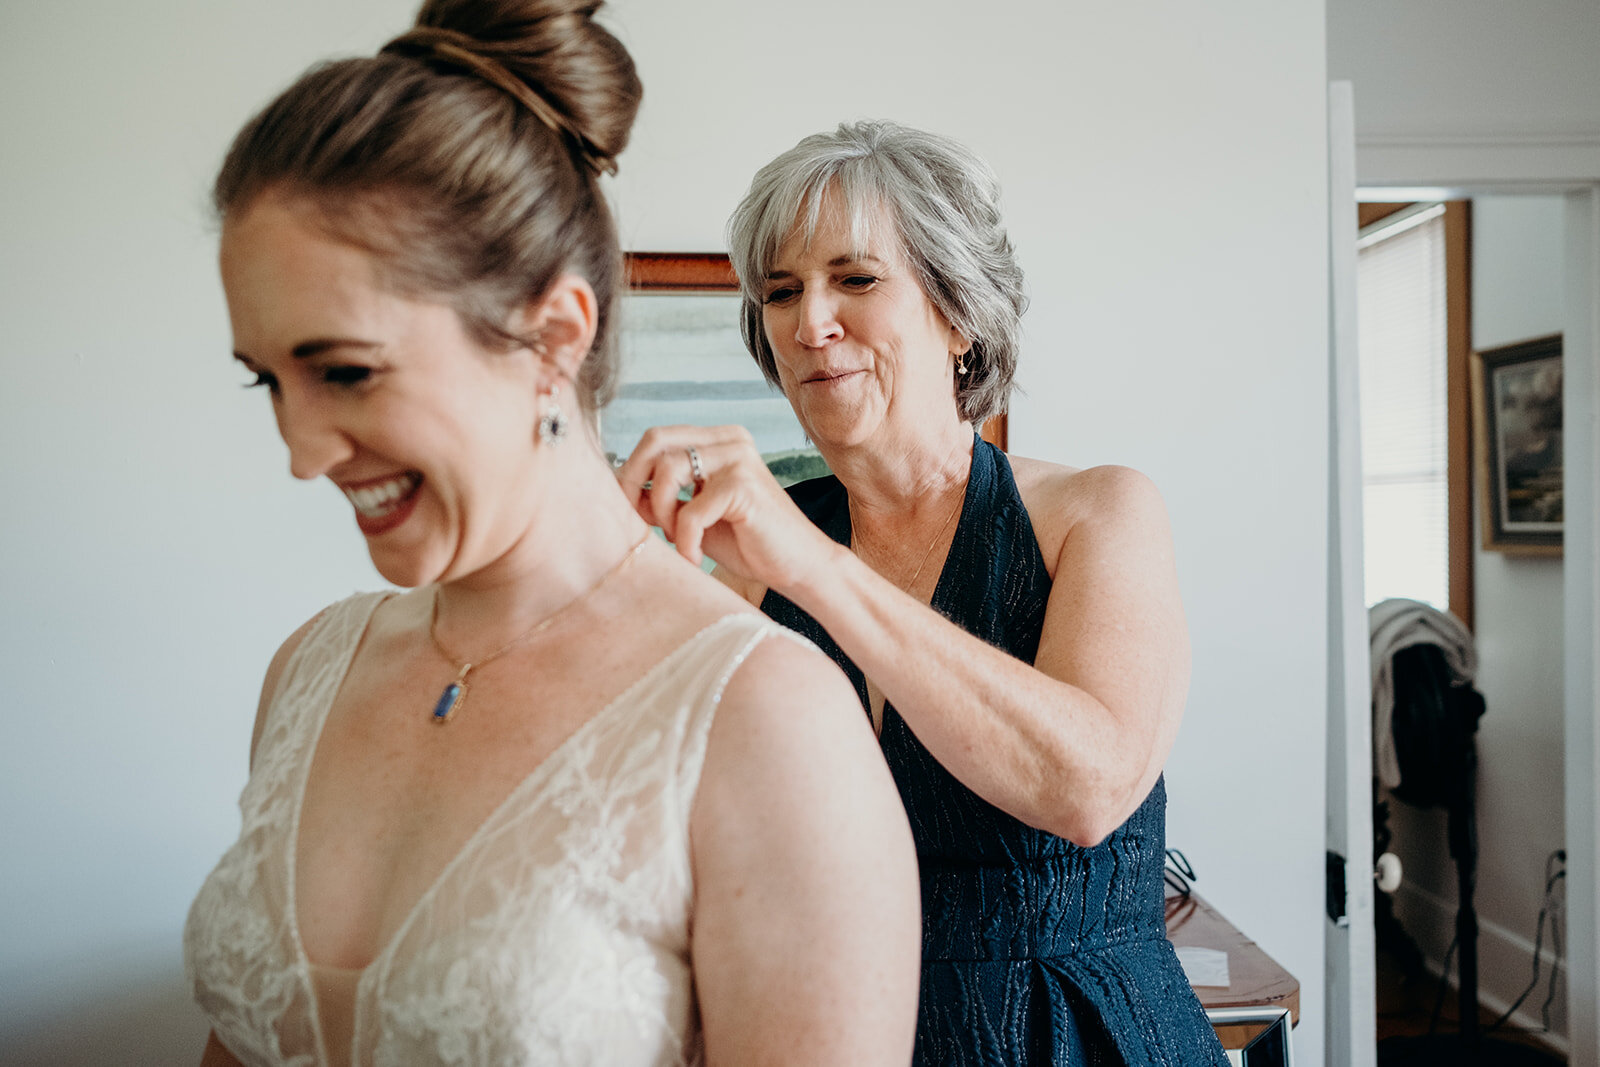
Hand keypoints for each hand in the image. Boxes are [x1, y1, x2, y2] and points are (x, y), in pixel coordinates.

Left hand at [615, 425, 837, 591]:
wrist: (798, 568)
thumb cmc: (749, 544)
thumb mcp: (694, 518)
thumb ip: (663, 500)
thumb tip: (620, 491)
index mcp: (719, 441)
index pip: (657, 438)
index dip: (631, 472)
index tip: (627, 510)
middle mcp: (730, 440)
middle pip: (656, 440)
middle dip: (634, 482)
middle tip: (637, 521)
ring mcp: (739, 458)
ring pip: (668, 472)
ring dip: (663, 515)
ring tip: (680, 543)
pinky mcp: (744, 486)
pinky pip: (689, 512)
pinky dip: (684, 541)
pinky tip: (695, 558)